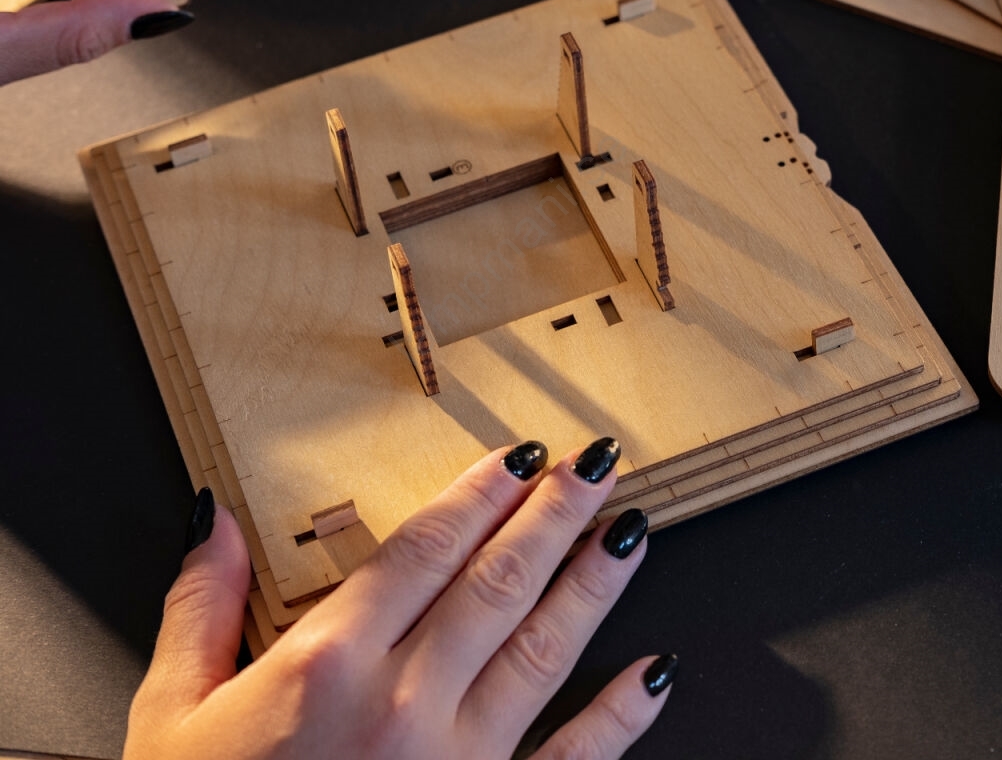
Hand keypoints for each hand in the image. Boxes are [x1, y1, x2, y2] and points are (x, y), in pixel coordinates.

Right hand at [124, 439, 675, 758]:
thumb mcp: (173, 717)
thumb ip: (200, 607)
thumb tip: (214, 520)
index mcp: (327, 667)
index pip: (425, 549)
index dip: (480, 493)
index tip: (519, 455)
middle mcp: (400, 706)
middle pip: (495, 582)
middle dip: (552, 515)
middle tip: (593, 464)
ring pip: (541, 651)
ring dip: (592, 585)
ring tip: (628, 531)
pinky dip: (619, 717)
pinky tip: (656, 672)